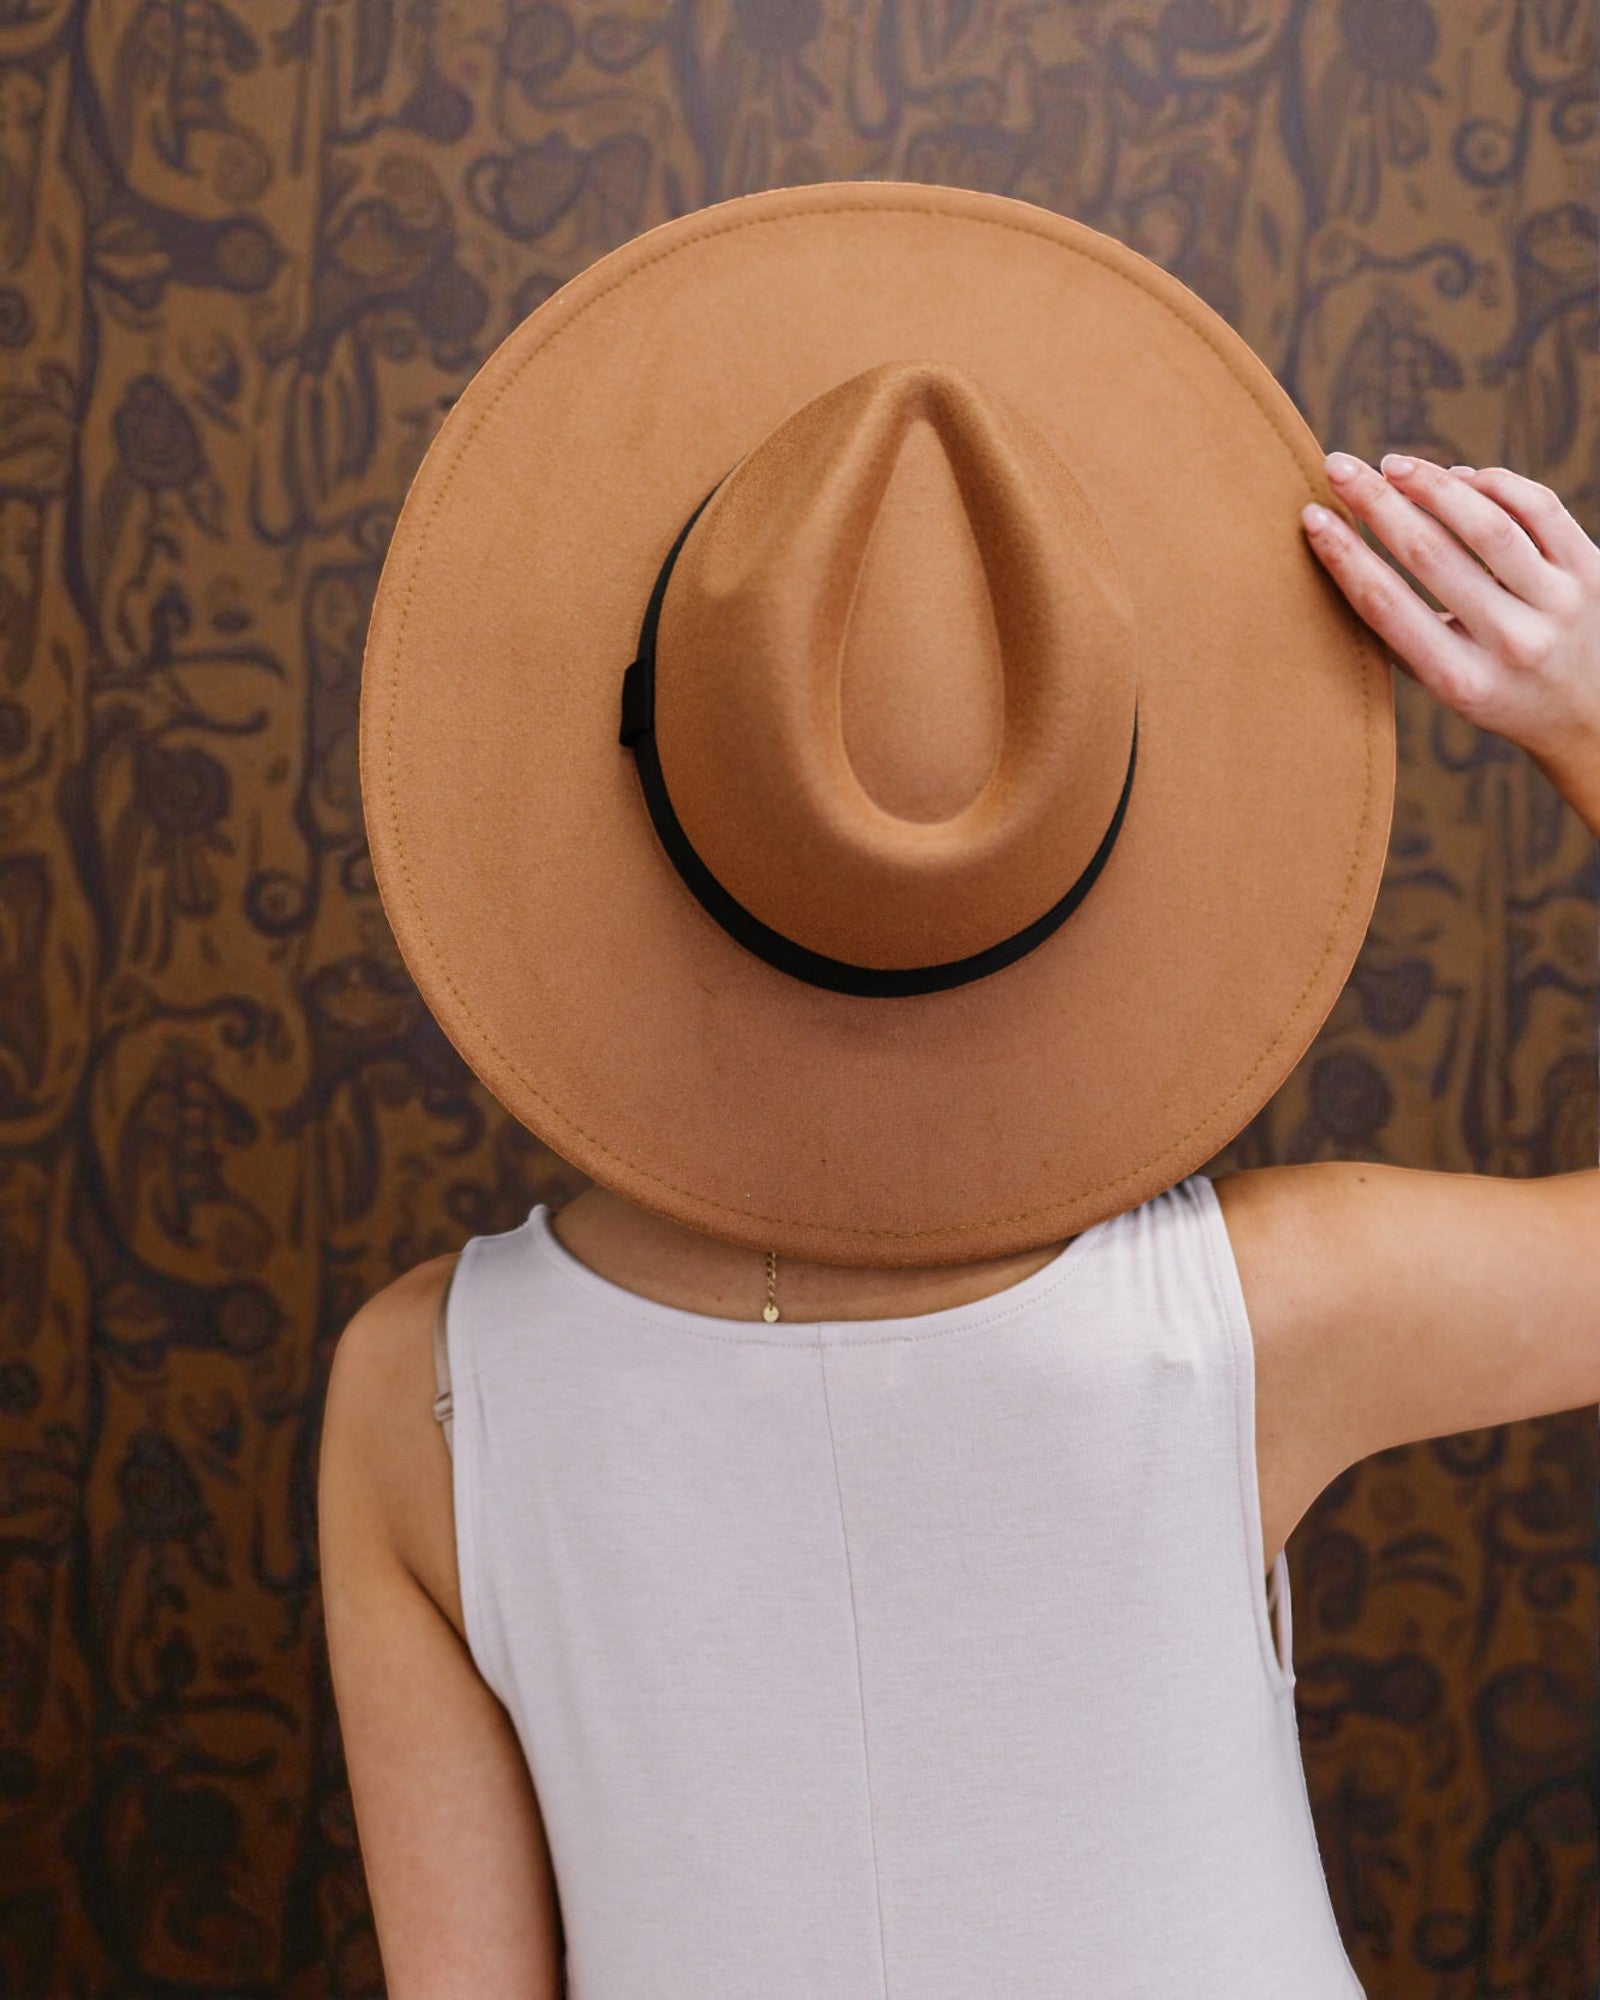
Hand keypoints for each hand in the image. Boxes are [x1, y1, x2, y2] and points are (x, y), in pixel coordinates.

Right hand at [1301, 453, 1599, 836]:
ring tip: (1394, 466)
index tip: (1312, 517)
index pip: (1389, 606)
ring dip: (1431, 485)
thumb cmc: (1497, 692)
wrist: (1588, 714)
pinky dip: (1493, 485)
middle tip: (1340, 468)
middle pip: (1432, 556)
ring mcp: (1559, 604)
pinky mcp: (1592, 570)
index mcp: (1462, 682)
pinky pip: (1539, 508)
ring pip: (1488, 525)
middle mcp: (1514, 644)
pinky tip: (1457, 478)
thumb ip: (1401, 633)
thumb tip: (1343, 551)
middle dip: (1377, 505)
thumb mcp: (1445, 684)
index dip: (1344, 556)